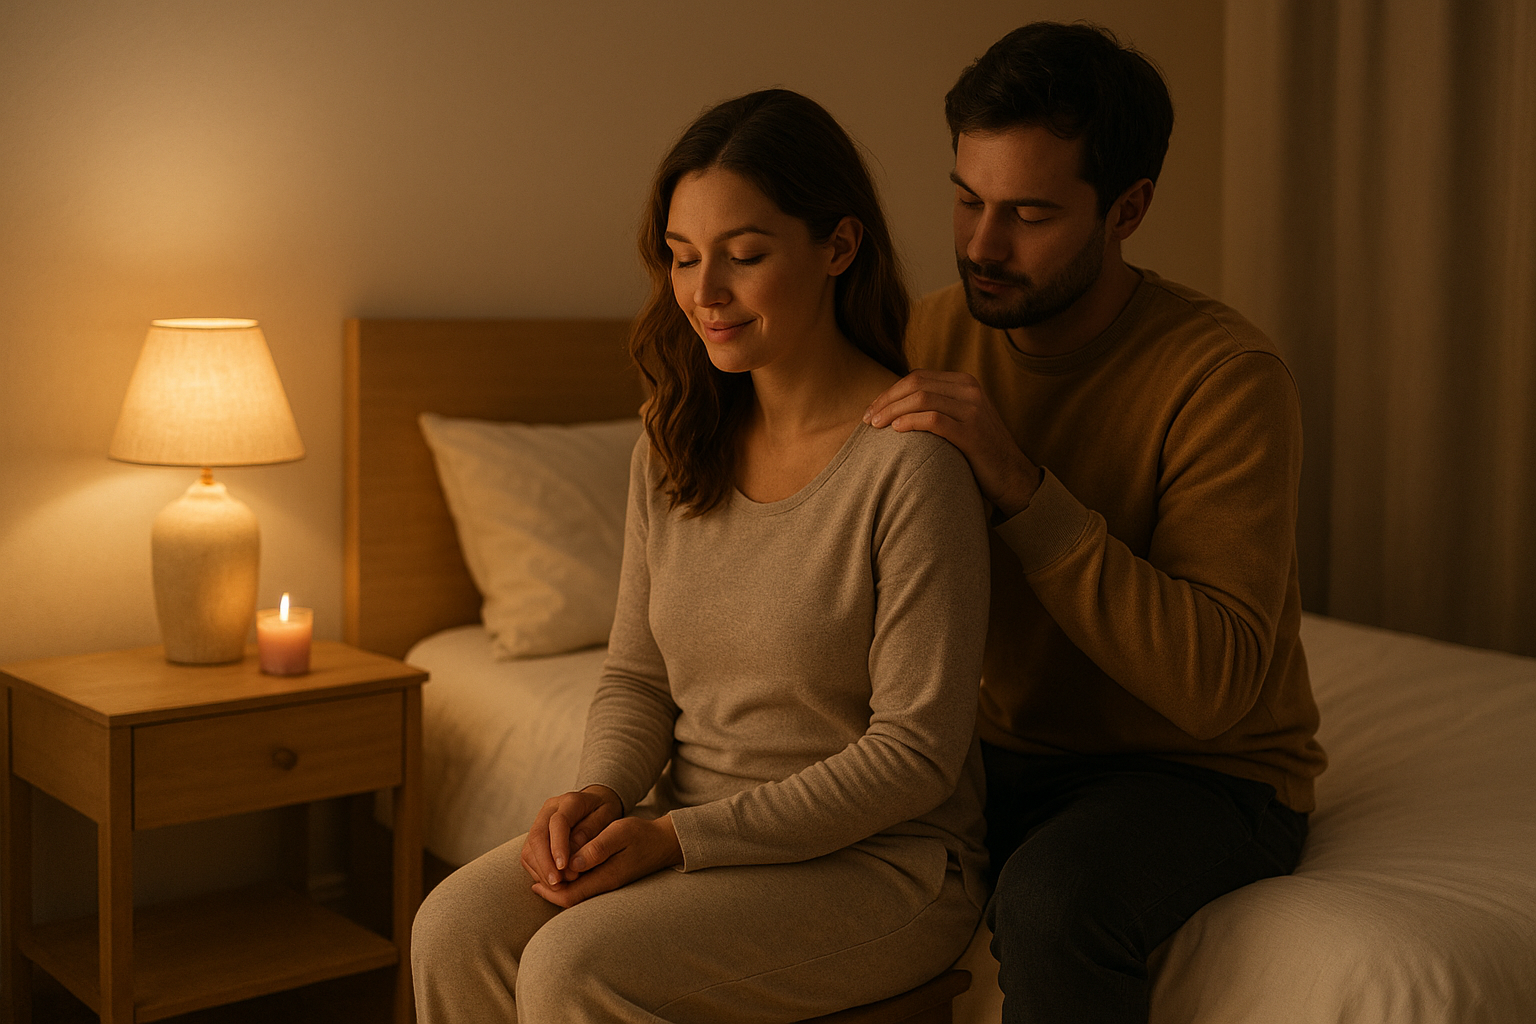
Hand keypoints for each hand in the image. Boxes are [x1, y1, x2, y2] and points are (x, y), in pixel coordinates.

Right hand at [522, 785, 622, 889]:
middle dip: (545, 863)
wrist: (596, 804)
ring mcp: (540, 822)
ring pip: (529, 848)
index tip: (563, 867)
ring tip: (557, 887)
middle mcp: (550, 810)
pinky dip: (538, 872)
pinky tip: (552, 883)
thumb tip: (573, 858)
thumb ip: (592, 833)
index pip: (558, 822)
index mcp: (570, 801)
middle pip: (537, 836)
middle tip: (557, 884)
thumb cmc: (604, 813)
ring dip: (541, 871)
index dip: (558, 846)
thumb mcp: (608, 817)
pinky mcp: (536, 836)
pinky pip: (529, 856)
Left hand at [530, 814, 683, 908]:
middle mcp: (604, 886)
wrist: (664, 843)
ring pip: (574, 894)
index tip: (534, 880)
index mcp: (605, 877)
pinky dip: (567, 881)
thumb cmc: (642, 835)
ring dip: (557, 886)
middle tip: (532, 876)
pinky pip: (582, 887)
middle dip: (549, 890)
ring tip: (541, 873)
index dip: (549, 890)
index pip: (569, 895)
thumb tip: (572, 863)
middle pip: (568, 899)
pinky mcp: (607, 879)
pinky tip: (560, 870)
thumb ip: (597, 848)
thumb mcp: (620, 833)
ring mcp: (606, 884)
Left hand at [865, 369, 1040, 516]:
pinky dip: (910, 422)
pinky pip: (934, 419)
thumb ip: (938, 406)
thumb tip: (896, 407)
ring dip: (892, 410)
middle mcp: (970, 390)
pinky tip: (895, 430)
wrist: (1013, 477)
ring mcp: (973, 410)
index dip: (890, 391)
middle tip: (867, 418)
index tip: (872, 410)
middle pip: (916, 383)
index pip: (918, 377)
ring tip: (875, 426)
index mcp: (964, 383)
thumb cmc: (979, 452)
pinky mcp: (972, 432)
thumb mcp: (961, 419)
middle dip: (886, 399)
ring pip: (922, 398)